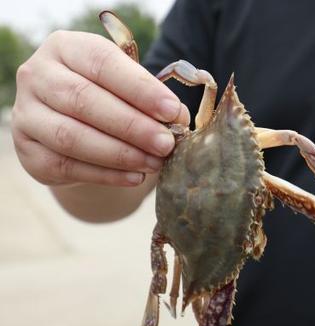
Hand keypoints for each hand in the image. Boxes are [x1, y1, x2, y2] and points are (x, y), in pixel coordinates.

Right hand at [11, 30, 188, 186]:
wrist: (78, 130)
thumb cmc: (111, 99)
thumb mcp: (129, 89)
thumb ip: (151, 98)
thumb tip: (178, 118)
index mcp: (66, 48)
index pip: (102, 62)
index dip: (140, 88)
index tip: (172, 110)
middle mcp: (37, 75)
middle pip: (84, 100)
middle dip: (132, 126)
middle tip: (166, 143)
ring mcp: (26, 114)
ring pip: (71, 137)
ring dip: (120, 154)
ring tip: (154, 163)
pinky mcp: (28, 150)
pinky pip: (66, 166)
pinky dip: (106, 175)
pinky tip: (135, 177)